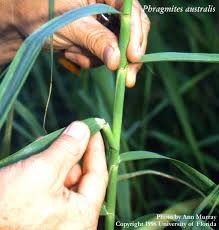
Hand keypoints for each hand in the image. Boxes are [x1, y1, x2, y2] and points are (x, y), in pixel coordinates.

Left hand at [0, 0, 149, 86]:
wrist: (23, 25)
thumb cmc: (41, 14)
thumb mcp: (70, 25)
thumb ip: (96, 40)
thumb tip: (118, 60)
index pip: (131, 12)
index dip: (136, 35)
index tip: (133, 58)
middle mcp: (108, 6)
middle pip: (130, 32)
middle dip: (126, 57)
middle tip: (127, 79)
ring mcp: (103, 24)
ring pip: (116, 48)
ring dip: (96, 59)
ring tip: (73, 53)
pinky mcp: (96, 39)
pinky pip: (102, 56)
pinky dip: (88, 60)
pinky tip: (71, 53)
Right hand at [0, 121, 107, 229]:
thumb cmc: (7, 208)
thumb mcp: (41, 172)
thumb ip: (67, 149)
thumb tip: (83, 129)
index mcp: (82, 216)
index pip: (98, 175)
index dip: (96, 148)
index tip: (95, 128)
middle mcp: (73, 220)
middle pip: (81, 176)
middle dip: (72, 151)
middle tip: (66, 132)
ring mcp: (57, 218)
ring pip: (64, 178)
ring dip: (56, 157)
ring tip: (45, 144)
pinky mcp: (41, 213)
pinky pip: (50, 185)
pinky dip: (45, 168)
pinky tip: (35, 156)